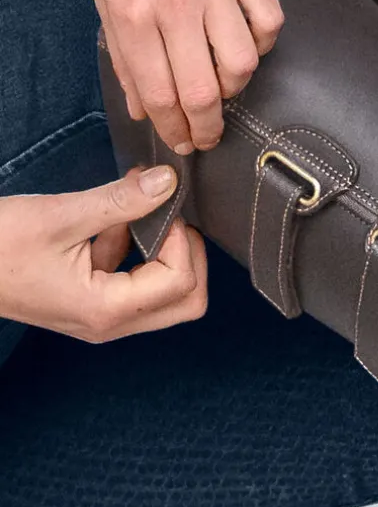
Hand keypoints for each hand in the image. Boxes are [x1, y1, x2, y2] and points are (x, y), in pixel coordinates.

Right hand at [0, 166, 207, 341]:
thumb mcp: (61, 216)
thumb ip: (121, 201)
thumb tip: (168, 182)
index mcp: (105, 310)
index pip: (180, 283)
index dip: (182, 240)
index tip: (163, 207)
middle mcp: (109, 323)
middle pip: (186, 302)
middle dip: (188, 256)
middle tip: (169, 217)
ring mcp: (100, 317)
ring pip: (164, 295)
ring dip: (162, 252)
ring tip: (137, 211)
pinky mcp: (90, 303)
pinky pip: (133, 283)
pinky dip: (135, 253)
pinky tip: (110, 222)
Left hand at [83, 0, 283, 155]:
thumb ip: (124, 57)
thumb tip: (143, 110)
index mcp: (133, 13)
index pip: (160, 94)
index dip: (175, 130)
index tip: (184, 142)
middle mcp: (175, 4)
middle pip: (203, 91)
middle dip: (208, 126)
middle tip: (208, 134)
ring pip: (242, 63)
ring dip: (236, 85)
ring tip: (224, 83)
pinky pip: (268, 23)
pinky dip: (262, 43)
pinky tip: (245, 41)